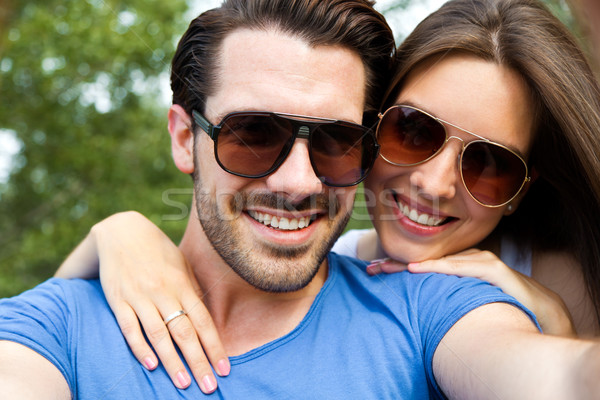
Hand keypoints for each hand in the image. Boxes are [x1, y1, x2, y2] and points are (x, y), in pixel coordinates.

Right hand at [90, 211, 228, 392]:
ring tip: (183, 383)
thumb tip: (205, 319)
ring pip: (158, 334)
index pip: (203, 321)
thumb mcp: (181, 266)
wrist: (122, 232)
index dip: (215, 346)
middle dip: (198, 361)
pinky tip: (150, 365)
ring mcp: (140, 296)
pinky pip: (129, 327)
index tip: (225, 368)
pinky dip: (139, 347)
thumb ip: (192, 291)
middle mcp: (163, 291)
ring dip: (172, 361)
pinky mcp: (118, 300)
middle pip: (184, 332)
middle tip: (209, 387)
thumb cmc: (158, 252)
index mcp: (182, 284)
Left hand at [367, 249, 575, 335]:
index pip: (426, 265)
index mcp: (462, 268)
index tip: (373, 271)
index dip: (399, 267)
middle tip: (370, 270)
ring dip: (411, 265)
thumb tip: (422, 308)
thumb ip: (449, 298)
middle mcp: (470, 261)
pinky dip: (438, 267)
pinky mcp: (495, 271)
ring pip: (440, 262)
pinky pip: (460, 268)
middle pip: (428, 261)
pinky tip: (416, 269)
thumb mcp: (469, 302)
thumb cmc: (504, 306)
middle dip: (397, 264)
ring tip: (386, 269)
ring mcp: (482, 263)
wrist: (544, 311)